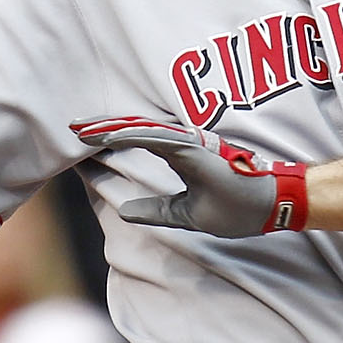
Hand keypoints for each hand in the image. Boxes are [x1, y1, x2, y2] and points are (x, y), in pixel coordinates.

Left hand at [78, 120, 307, 236]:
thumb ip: (156, 210)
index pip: (137, 143)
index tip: (82, 142)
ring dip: (111, 130)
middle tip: (72, 127)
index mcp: (180, 156)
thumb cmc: (236, 207)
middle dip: (102, 129)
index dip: (110, 141)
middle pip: (134, 131)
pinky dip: (132, 135)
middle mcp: (182, 144)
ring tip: (83, 130)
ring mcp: (189, 144)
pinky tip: (109, 136)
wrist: (270, 205)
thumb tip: (123, 211)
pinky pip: (158, 139)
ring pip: (141, 131)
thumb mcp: (185, 215)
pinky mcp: (195, 149)